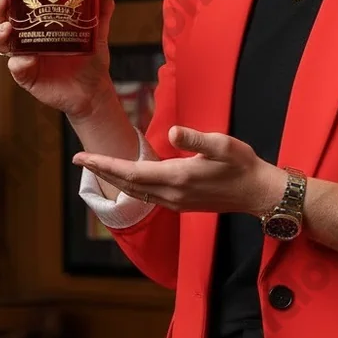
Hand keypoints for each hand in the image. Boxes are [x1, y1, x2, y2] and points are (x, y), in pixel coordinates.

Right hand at [0, 0, 116, 118]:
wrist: (92, 90)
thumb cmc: (89, 59)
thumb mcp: (96, 31)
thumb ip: (100, 10)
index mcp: (39, 21)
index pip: (17, 1)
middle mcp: (28, 36)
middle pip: (2, 18)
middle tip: (2, 0)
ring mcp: (24, 55)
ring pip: (1, 42)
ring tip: (7, 28)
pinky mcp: (25, 74)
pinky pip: (16, 66)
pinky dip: (18, 62)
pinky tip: (27, 58)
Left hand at [73, 126, 285, 214]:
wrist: (258, 193)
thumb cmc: (242, 164)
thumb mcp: (222, 144)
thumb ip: (196, 138)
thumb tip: (174, 132)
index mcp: (177, 176)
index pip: (130, 172)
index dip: (104, 164)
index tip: (82, 158)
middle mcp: (171, 193)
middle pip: (126, 184)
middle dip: (102, 171)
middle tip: (79, 160)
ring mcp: (175, 202)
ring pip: (135, 193)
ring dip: (114, 180)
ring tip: (97, 167)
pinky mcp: (180, 204)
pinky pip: (147, 196)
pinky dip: (130, 186)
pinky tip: (127, 178)